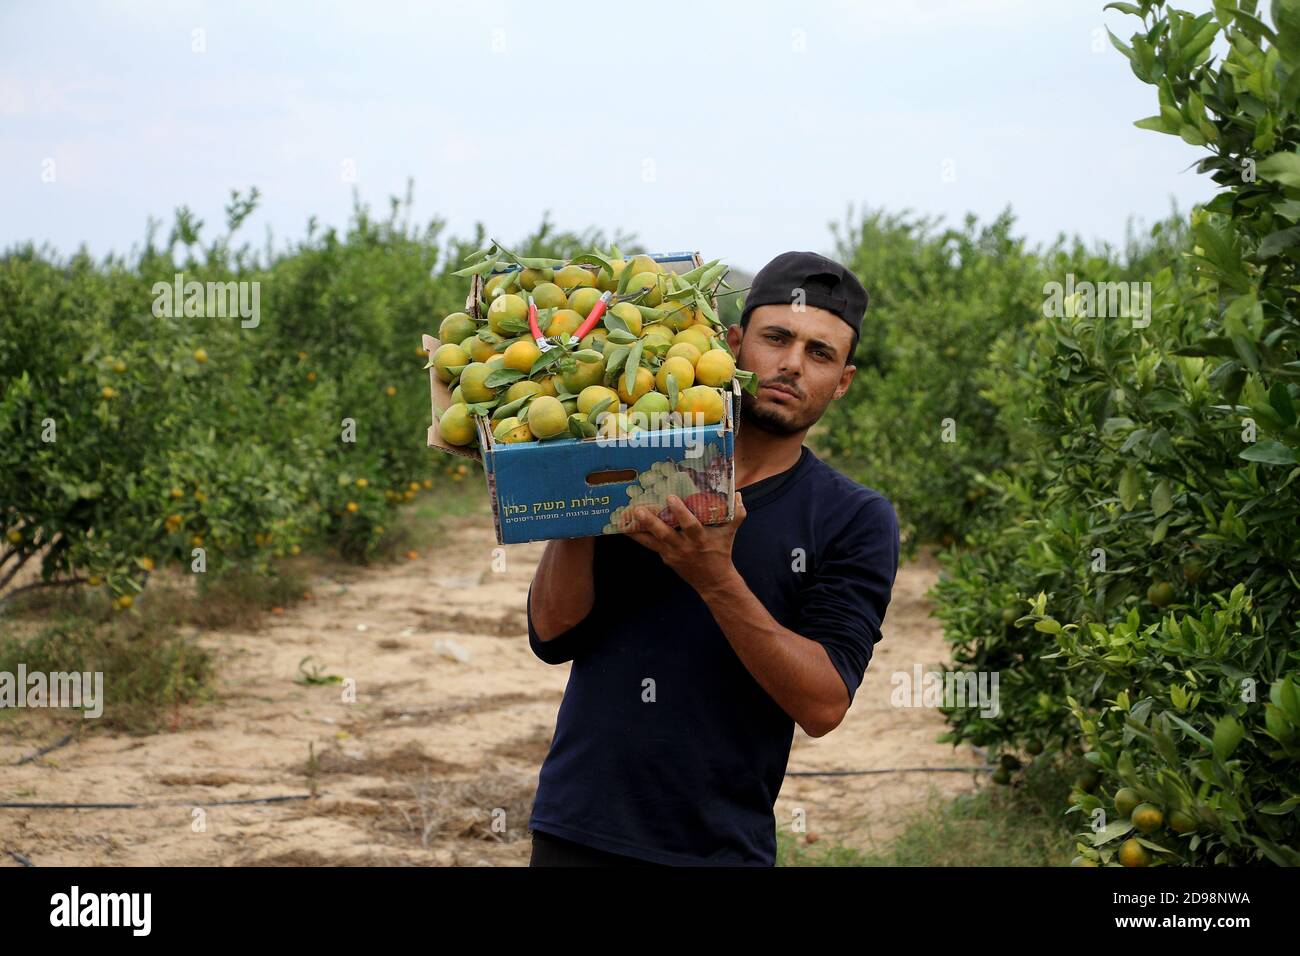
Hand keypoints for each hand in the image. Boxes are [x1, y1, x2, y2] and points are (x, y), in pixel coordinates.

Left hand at [622, 492, 746, 594]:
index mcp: (700, 539)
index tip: (670, 498)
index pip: (690, 525)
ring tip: (623, 518)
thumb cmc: (721, 553)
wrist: (713, 582)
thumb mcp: (730, 534)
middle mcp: (684, 547)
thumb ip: (736, 514)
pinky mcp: (665, 557)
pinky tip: (624, 527)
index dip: (680, 512)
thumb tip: (738, 494)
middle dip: (651, 522)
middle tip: (638, 510)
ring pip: (651, 541)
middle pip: (664, 534)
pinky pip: (649, 545)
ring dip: (637, 530)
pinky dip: (637, 536)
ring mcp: (672, 553)